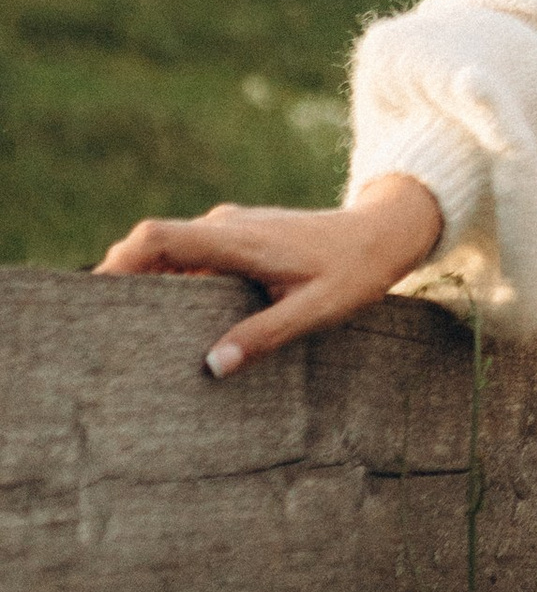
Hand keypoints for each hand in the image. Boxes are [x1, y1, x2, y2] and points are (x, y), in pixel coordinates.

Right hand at [97, 175, 446, 377]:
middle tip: (105, 324)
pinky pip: (194, 251)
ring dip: (151, 278)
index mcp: (239, 239)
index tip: (97, 294)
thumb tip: (213, 367)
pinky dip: (175, 277)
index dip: (121, 261)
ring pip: (173, 247)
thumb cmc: (353, 271)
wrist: (385, 232)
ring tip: (134, 327)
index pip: (160, 237)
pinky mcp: (240, 234)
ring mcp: (232, 226)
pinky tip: (176, 316)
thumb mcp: (315, 310)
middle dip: (124, 275)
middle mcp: (227, 225)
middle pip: (154, 241)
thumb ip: (264, 336)